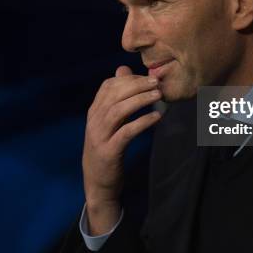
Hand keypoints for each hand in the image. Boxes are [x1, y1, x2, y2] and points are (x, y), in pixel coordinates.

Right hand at [82, 65, 162, 234]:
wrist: (98, 183)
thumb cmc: (107, 148)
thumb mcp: (108, 122)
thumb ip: (116, 97)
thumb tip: (123, 69)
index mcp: (94, 112)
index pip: (108, 86)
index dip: (129, 79)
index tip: (148, 78)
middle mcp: (94, 121)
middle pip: (114, 95)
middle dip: (137, 85)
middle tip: (157, 83)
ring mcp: (100, 136)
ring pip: (119, 110)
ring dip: (140, 100)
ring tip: (158, 96)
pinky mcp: (109, 151)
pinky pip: (127, 132)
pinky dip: (142, 122)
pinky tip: (156, 117)